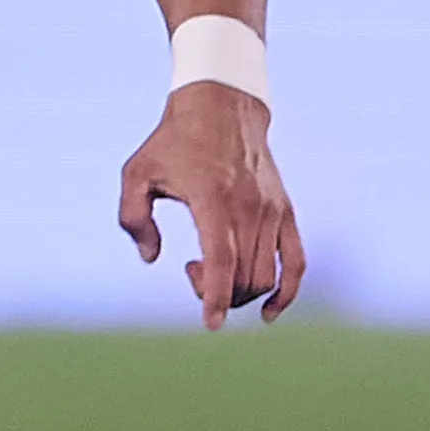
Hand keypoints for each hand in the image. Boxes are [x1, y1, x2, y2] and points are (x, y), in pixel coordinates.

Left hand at [116, 85, 304, 329]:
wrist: (221, 107)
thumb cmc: (173, 142)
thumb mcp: (136, 172)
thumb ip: (132, 217)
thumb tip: (151, 257)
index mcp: (212, 198)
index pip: (222, 259)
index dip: (217, 296)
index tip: (211, 323)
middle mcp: (249, 206)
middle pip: (246, 276)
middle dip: (219, 294)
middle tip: (192, 272)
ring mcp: (272, 209)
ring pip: (268, 275)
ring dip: (240, 292)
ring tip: (210, 269)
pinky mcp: (285, 210)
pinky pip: (297, 261)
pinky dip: (287, 292)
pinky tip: (268, 313)